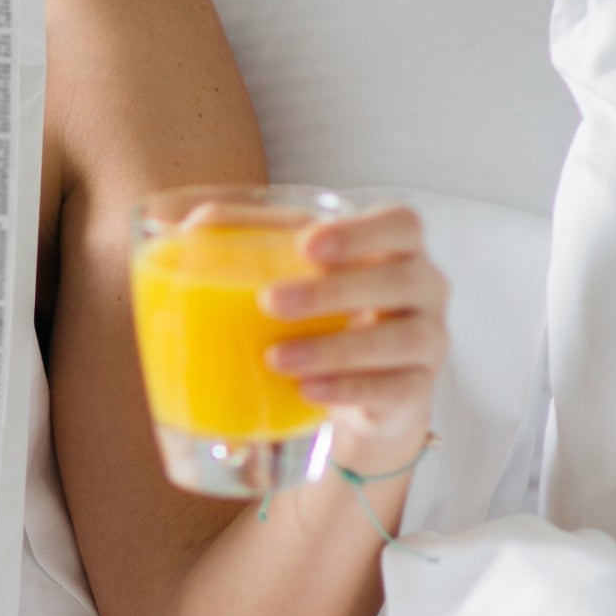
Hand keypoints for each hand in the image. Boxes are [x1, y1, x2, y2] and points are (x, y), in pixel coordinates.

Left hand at [262, 203, 450, 463]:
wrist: (364, 389)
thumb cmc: (328, 311)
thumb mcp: (294, 268)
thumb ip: (250, 237)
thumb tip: (189, 224)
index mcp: (396, 248)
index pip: (401, 224)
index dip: (360, 232)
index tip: (308, 245)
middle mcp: (424, 289)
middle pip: (400, 279)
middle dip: (334, 291)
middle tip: (271, 301)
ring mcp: (427, 342)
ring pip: (400, 339)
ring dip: (335, 348)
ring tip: (276, 357)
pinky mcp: (416, 391)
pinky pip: (394, 389)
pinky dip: (349, 389)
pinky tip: (308, 390)